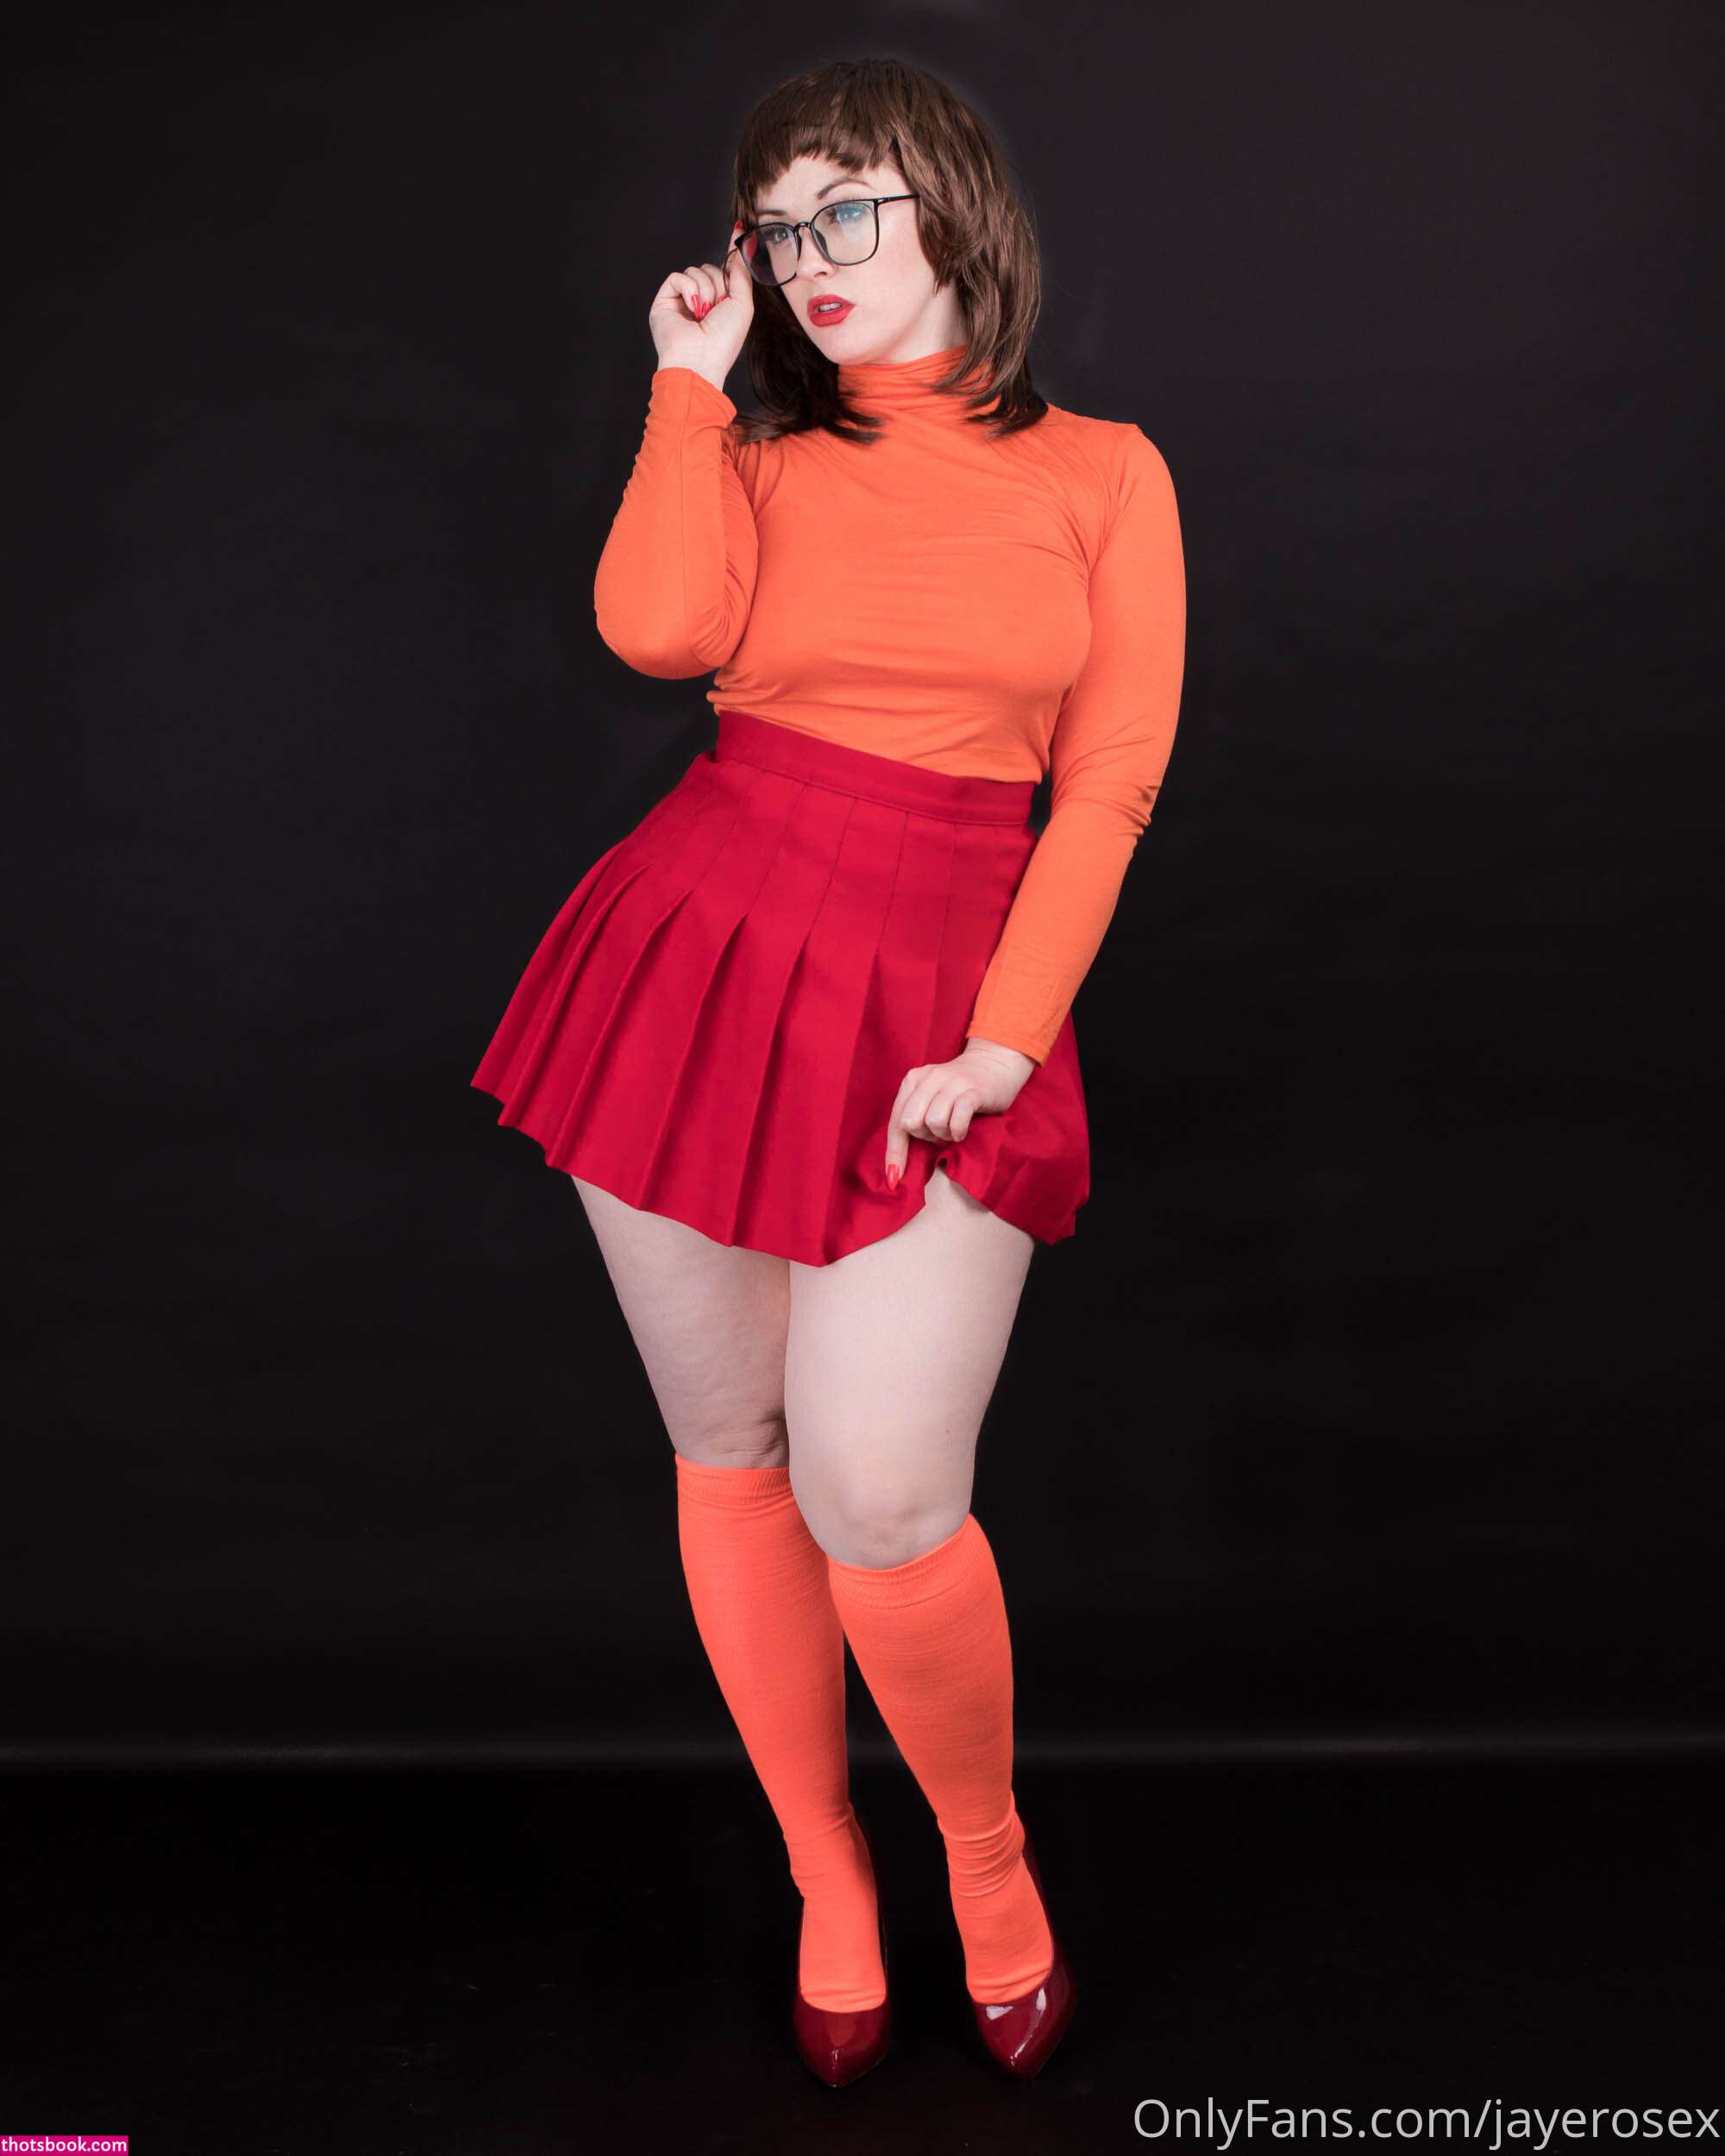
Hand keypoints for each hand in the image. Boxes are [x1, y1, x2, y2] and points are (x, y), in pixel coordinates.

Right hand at [648, 220, 755, 386]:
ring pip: (695, 271)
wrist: (700, 360)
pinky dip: (687, 288)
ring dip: (704, 289)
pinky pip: (678, 276)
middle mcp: (701, 301)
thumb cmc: (723, 341)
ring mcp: (682, 300)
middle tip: (717, 306)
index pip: (724, 272)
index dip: (731, 254)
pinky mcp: (665, 299)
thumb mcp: (743, 305)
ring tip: (703, 312)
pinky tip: (691, 307)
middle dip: (718, 283)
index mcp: (720, 304)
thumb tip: (739, 250)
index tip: (739, 230)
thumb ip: (741, 275)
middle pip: (710, 268)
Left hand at [883, 1039, 1037, 1189]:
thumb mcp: (931, 1098)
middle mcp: (929, 1078)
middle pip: (911, 1122)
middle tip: (940, 1133)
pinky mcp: (973, 1090)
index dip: (894, 1152)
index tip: (894, 1179)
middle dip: (924, 1136)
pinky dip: (958, 1131)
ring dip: (944, 1134)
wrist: (995, 1064)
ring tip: (953, 1130)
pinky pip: (956, 1118)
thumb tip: (897, 1168)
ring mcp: (951, 1082)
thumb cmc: (959, 1090)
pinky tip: (962, 1131)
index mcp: (913, 1080)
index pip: (896, 1121)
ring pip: (933, 1122)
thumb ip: (915, 1119)